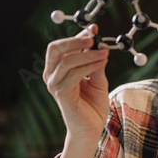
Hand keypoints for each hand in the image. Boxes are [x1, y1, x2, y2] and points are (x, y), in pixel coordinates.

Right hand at [43, 24, 109, 142]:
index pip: (61, 47)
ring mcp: (55, 85)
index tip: (94, 29)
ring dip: (88, 54)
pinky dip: (88, 65)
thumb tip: (100, 46)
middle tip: (94, 38)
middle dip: (75, 40)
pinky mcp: (62, 94)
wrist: (91, 129)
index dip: (77, 36)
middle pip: (55, 49)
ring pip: (67, 60)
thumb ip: (97, 64)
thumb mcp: (98, 80)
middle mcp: (52, 76)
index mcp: (58, 70)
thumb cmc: (93, 105)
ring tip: (104, 53)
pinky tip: (101, 63)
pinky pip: (73, 74)